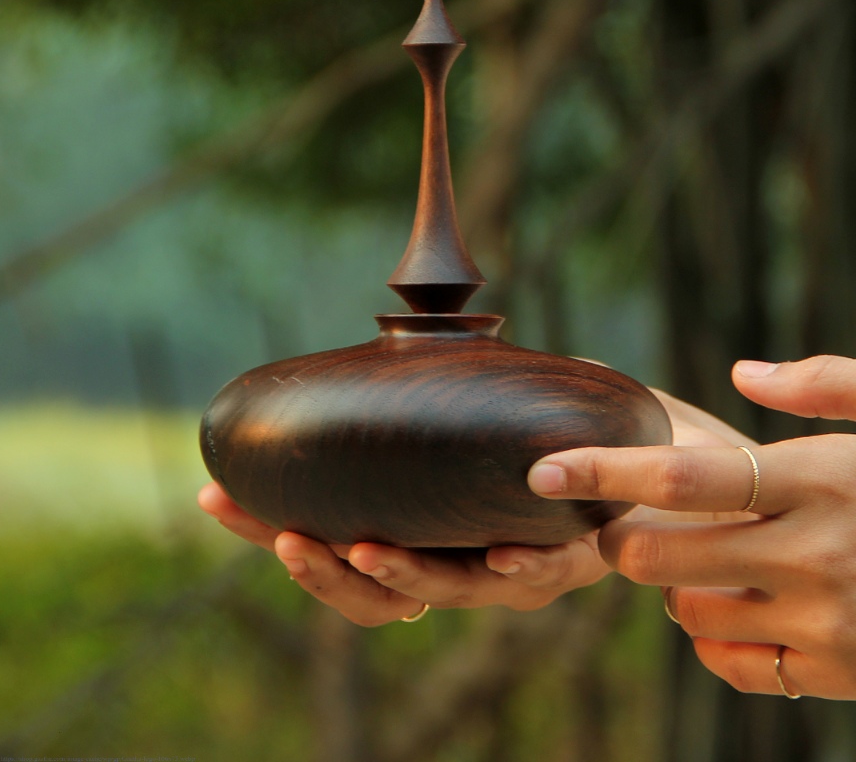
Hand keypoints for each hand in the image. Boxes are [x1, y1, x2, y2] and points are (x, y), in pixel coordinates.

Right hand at [197, 384, 746, 625]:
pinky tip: (498, 556)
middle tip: (285, 535)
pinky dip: (513, 568)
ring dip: (398, 576)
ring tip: (364, 545)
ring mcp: (510, 569)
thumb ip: (446, 370)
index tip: (216, 499)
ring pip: (441, 593)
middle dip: (318, 569)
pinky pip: (538, 576)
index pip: (331, 540)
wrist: (669, 460)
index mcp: (421, 527)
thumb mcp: (490, 399)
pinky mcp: (571, 559)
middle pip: (369, 591)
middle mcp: (456, 559)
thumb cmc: (563, 429)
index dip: (267, 531)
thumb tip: (407, 293)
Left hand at [528, 355, 855, 699]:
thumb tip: (744, 373)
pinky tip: (740, 603)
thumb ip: (826, 385)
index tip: (543, 466)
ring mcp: (825, 623)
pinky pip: (733, 665)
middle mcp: (814, 555)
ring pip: (688, 613)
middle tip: (628, 519)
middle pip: (661, 556)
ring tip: (705, 558)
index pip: (682, 479)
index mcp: (819, 480)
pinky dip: (714, 637)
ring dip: (671, 586)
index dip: (602, 471)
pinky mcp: (837, 673)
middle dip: (622, 537)